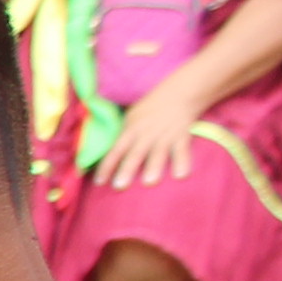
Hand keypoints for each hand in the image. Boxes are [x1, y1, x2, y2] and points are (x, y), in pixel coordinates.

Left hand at [90, 104, 206, 186]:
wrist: (178, 94)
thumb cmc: (150, 110)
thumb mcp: (131, 118)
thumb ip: (123, 136)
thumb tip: (107, 155)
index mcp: (131, 130)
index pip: (116, 150)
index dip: (107, 166)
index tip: (99, 182)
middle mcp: (147, 134)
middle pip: (135, 153)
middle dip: (127, 169)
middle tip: (120, 186)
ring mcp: (165, 136)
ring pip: (158, 153)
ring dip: (153, 167)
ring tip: (149, 182)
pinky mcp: (182, 137)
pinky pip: (182, 151)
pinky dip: (182, 162)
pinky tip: (181, 176)